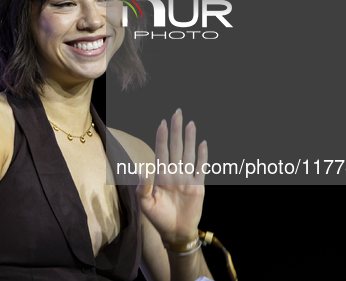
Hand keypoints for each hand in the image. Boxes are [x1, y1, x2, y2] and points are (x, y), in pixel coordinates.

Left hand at [136, 108, 207, 244]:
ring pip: (189, 153)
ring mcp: (187, 178)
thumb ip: (143, 187)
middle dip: (176, 130)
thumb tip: (144, 170)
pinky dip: (202, 156)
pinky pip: (201, 168)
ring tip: (191, 123)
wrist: (175, 232)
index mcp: (161, 175)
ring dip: (190, 138)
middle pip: (176, 147)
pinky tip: (203, 143)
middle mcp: (174, 173)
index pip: (161, 151)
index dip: (162, 137)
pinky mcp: (198, 186)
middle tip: (177, 113)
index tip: (162, 123)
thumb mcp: (146, 204)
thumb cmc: (158, 218)